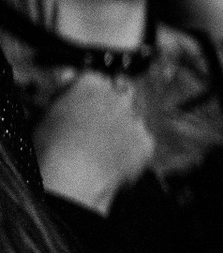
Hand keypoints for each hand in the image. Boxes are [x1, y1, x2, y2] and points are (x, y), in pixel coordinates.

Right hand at [34, 72, 156, 214]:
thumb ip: (63, 94)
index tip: (77, 104)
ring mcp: (135, 118)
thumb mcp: (46, 115)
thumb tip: (66, 78)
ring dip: (123, 125)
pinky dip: (132, 148)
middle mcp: (117, 97)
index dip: (85, 93)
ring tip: (102, 146)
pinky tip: (114, 159)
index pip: (93, 79)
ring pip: (133, 116)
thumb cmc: (50, 146)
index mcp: (90, 84)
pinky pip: (142, 141)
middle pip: (119, 93)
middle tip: (96, 124)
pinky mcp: (146, 142)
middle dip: (110, 104)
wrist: (75, 174)